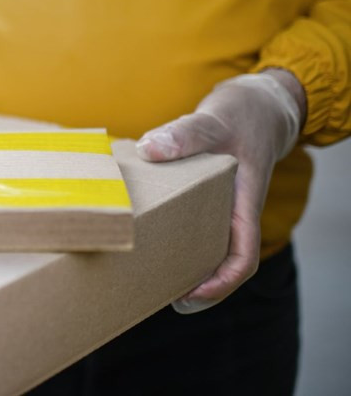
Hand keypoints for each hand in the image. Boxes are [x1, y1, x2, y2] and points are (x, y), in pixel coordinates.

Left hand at [136, 70, 304, 313]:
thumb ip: (185, 133)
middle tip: (159, 295)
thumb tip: (149, 148)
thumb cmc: (241, 115)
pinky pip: (192, 223)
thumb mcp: (214, 120)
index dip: (220, 283)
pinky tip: (145, 232)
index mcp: (242, 203)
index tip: (191, 296)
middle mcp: (232, 210)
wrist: (256, 104)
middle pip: (220, 260)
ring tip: (149, 277)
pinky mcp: (203, 193)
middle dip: (196, 284)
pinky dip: (174, 233)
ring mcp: (219, 204)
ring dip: (184, 263)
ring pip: (206, 245)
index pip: (242, 256)